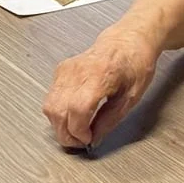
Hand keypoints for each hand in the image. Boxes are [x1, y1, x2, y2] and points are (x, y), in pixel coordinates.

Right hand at [44, 27, 160, 148]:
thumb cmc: (134, 64)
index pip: (77, 109)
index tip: (87, 139)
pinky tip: (72, 116)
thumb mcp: (131, 98)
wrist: (127, 41)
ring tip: (76, 131)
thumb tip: (94, 138)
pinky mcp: (60, 71)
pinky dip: (58, 113)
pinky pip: (50, 98)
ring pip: (49, 106)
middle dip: (66, 134)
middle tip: (80, 141)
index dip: (79, 131)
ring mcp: (66, 70)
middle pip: (58, 110)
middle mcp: (78, 71)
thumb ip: (110, 120)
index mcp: (100, 75)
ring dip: (59, 125)